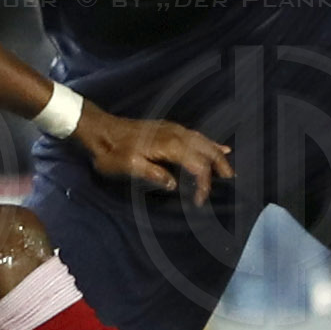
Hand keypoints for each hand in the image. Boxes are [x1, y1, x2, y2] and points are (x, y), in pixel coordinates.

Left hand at [72, 105, 232, 203]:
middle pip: (206, 150)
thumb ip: (153, 174)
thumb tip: (174, 184)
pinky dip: (209, 142)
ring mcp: (173, 129)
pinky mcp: (168, 128)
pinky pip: (196, 135)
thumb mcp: (128, 166)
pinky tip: (218, 146)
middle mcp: (175, 134)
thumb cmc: (111, 151)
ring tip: (228, 170)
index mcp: (169, 145)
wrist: (100, 129)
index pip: (197, 165)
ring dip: (218, 155)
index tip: (199, 201)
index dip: (203, 184)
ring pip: (204, 141)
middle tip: (230, 183)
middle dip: (220, 166)